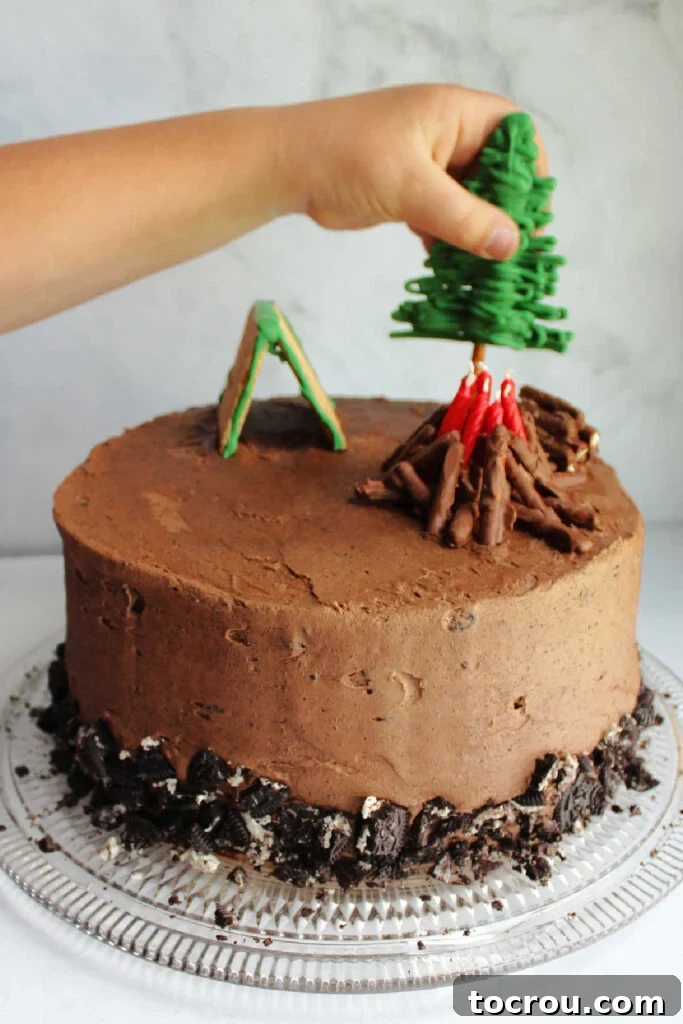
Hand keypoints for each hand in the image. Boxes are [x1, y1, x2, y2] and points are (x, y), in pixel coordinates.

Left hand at [285, 84, 547, 259]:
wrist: (288, 168)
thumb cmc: (347, 157)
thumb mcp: (412, 188)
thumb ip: (463, 218)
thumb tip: (510, 244)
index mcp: (455, 114)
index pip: (515, 133)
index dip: (530, 171)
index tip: (534, 214)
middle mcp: (447, 136)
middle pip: (496, 172)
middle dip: (506, 211)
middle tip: (513, 252)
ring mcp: (427, 165)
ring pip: (469, 200)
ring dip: (477, 233)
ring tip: (488, 270)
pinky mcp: (408, 192)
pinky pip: (444, 218)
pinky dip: (450, 241)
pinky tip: (453, 268)